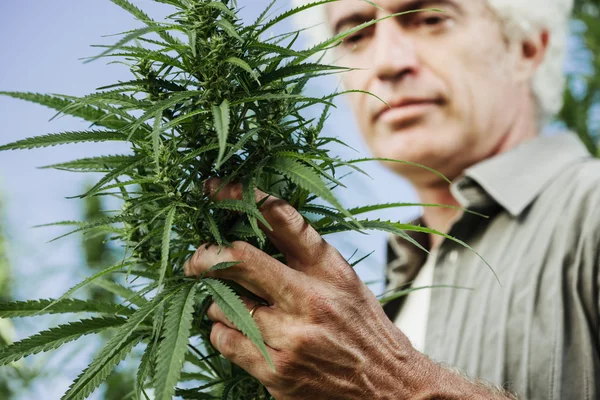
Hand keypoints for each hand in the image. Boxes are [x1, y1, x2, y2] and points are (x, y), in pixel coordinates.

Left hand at [184, 179, 424, 398]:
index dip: (241, 196)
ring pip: (223, 304)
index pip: (281, 218)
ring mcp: (291, 337)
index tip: (215, 189)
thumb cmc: (360, 325)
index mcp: (329, 269)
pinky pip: (224, 339)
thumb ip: (304, 252)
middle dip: (205, 255)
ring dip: (221, 302)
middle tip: (196, 258)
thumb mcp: (342, 279)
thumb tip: (254, 220)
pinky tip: (242, 332)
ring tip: (242, 308)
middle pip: (239, 260)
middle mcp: (311, 298)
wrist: (386, 385)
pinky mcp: (276, 371)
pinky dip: (224, 331)